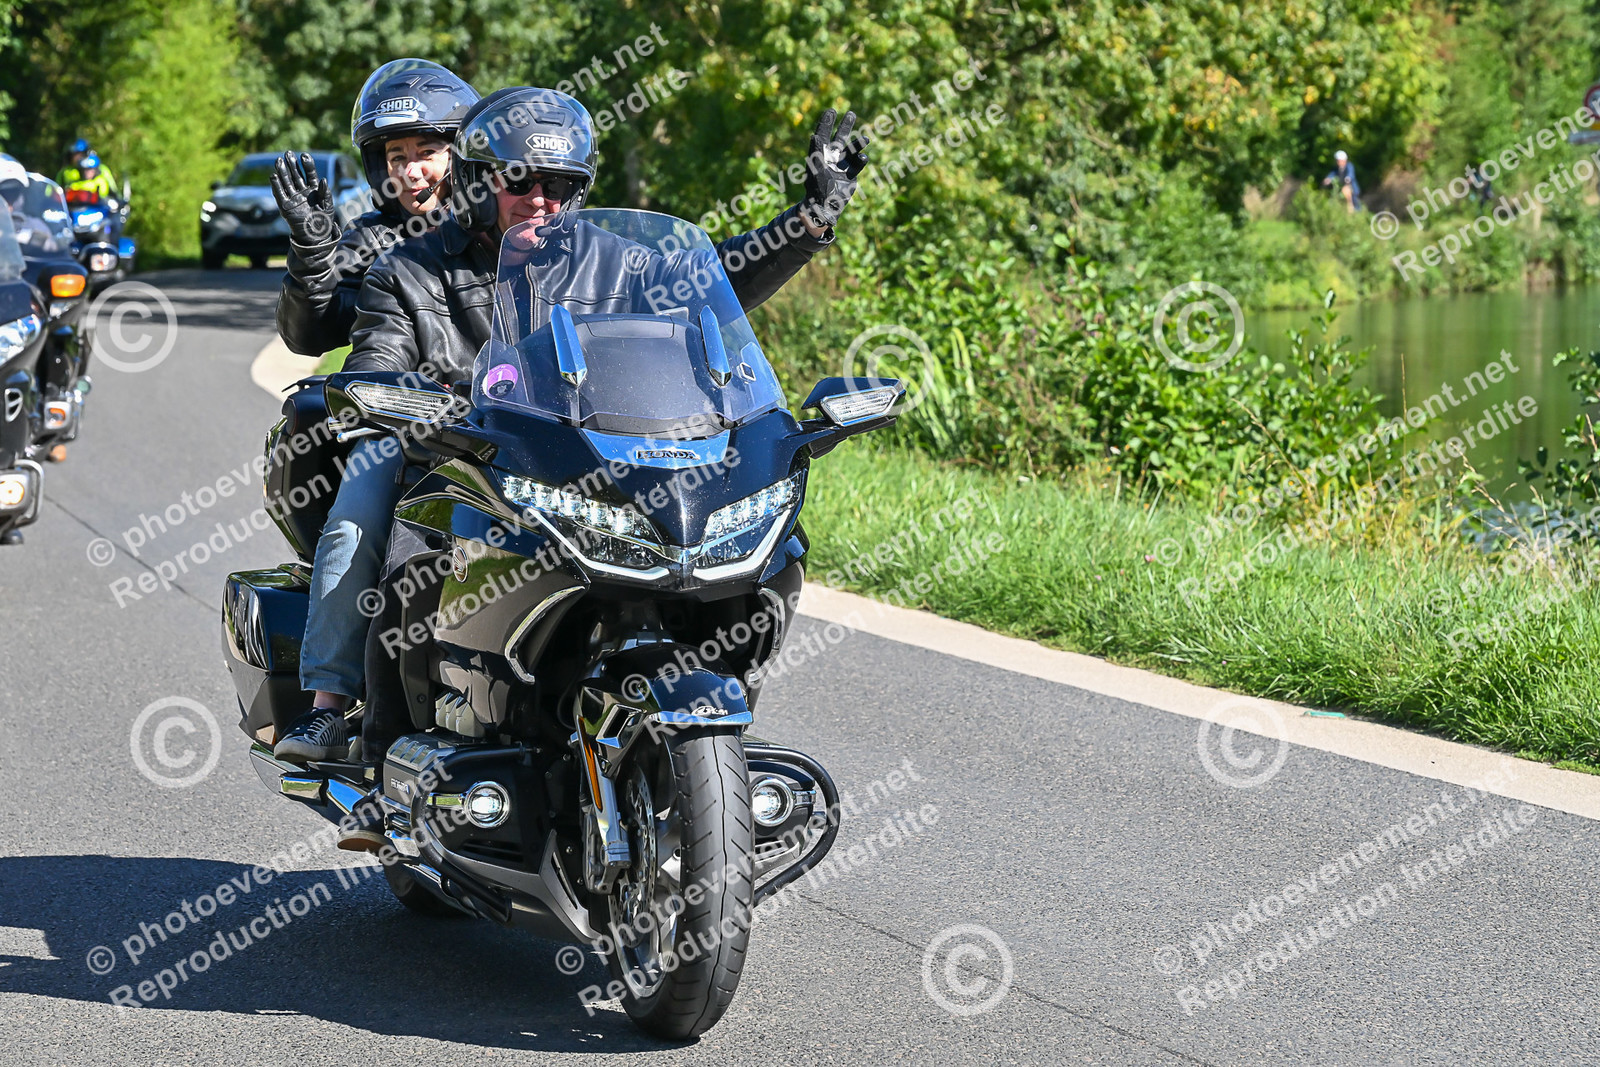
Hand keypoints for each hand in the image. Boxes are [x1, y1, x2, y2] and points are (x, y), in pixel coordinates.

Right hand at [271, 151, 338, 245]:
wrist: (316, 237)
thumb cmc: (324, 222)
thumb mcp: (327, 206)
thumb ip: (325, 193)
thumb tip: (323, 179)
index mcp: (314, 190)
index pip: (310, 174)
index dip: (307, 165)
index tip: (304, 155)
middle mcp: (302, 192)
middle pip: (296, 175)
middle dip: (292, 164)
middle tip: (288, 153)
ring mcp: (293, 198)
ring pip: (286, 182)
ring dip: (282, 171)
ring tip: (278, 160)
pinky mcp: (285, 207)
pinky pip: (279, 194)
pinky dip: (276, 185)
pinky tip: (273, 176)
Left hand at [801, 109, 870, 230]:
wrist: (825, 206)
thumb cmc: (816, 188)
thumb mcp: (814, 168)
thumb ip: (815, 151)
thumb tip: (815, 135)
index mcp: (820, 154)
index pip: (824, 134)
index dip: (827, 122)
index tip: (831, 110)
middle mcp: (831, 158)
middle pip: (839, 138)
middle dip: (845, 127)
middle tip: (851, 113)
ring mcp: (841, 166)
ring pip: (851, 150)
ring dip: (858, 142)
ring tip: (866, 138)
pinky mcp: (850, 175)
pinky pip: (858, 164)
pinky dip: (861, 159)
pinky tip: (862, 156)